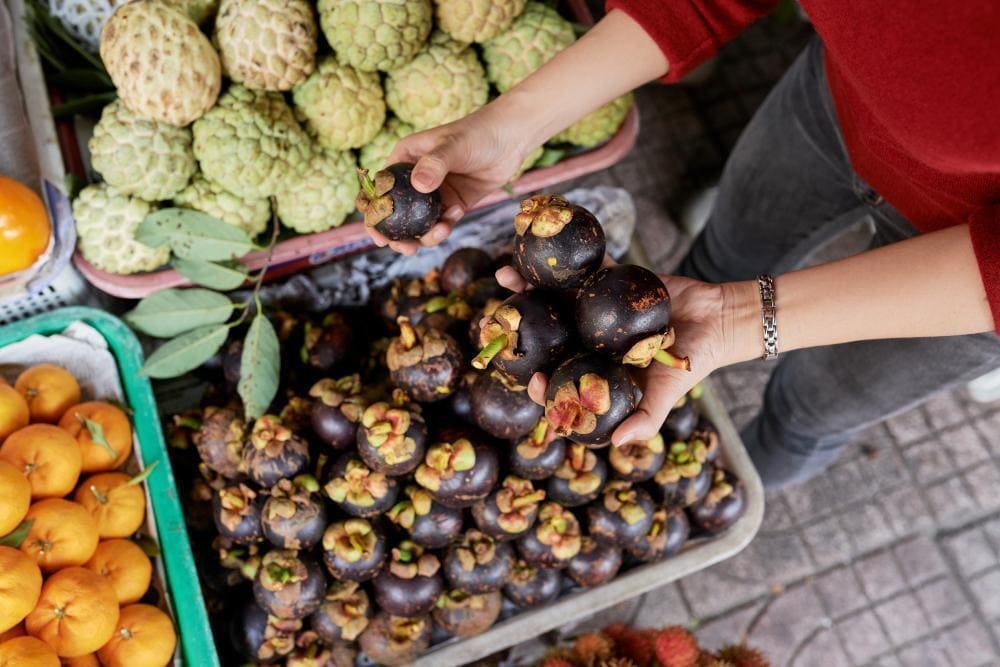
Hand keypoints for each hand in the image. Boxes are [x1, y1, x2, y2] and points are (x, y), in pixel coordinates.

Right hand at [368, 106, 531, 254]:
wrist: (511, 138)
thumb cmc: (478, 133)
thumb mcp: (453, 146)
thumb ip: (435, 164)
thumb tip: (419, 186)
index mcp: (404, 159)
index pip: (380, 189)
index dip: (374, 213)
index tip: (377, 234)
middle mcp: (415, 178)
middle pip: (397, 214)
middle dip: (399, 236)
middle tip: (407, 249)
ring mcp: (435, 193)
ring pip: (420, 224)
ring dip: (426, 236)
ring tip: (441, 232)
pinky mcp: (454, 203)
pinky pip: (443, 223)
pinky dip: (447, 226)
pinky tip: (458, 211)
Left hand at [495, 263, 752, 445]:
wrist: (717, 320)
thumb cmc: (692, 364)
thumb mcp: (668, 394)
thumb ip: (645, 419)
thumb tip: (615, 443)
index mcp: (596, 372)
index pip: (560, 382)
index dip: (540, 384)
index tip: (530, 378)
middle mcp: (589, 342)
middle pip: (547, 339)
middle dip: (520, 330)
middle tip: (496, 321)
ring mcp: (595, 312)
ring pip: (556, 301)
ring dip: (529, 289)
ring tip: (504, 276)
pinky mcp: (607, 283)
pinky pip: (584, 270)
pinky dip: (566, 260)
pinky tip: (543, 249)